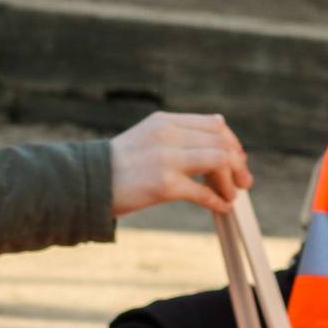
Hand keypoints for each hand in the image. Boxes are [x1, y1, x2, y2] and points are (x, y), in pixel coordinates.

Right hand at [108, 112, 252, 215]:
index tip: (238, 160)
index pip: (215, 124)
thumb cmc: (116, 165)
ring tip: (231, 195)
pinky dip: (218, 200)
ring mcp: (165, 159)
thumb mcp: (147, 136)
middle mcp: (167, 135)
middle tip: (244, 182)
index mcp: (164, 121)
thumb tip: (219, 123)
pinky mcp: (163, 185)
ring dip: (231, 181)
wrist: (84, 183)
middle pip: (221, 142)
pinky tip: (221, 207)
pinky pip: (203, 192)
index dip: (233, 143)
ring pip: (218, 161)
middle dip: (238, 163)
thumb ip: (179, 131)